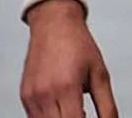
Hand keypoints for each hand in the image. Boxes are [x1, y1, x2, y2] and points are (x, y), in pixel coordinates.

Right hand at [21, 0, 117, 117]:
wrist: (54, 23)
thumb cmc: (77, 43)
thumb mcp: (100, 73)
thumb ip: (107, 104)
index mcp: (66, 87)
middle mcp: (45, 94)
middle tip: (85, 113)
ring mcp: (32, 97)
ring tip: (75, 110)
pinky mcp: (24, 97)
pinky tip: (63, 108)